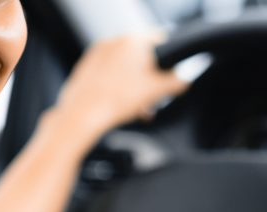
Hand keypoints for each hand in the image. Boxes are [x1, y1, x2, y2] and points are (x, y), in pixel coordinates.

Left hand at [49, 32, 189, 136]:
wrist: (82, 115)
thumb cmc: (117, 100)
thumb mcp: (158, 91)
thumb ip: (177, 82)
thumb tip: (183, 80)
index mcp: (133, 41)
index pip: (161, 41)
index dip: (171, 59)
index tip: (171, 75)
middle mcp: (114, 42)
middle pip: (142, 57)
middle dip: (151, 80)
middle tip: (153, 98)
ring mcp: (97, 54)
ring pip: (125, 67)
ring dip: (135, 86)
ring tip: (138, 108)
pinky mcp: (85, 67)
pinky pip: (108, 74)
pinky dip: (117, 87)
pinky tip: (121, 106)